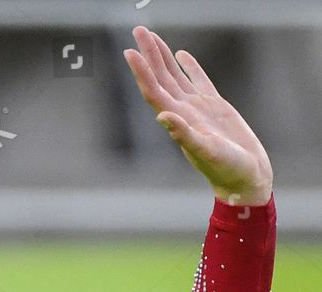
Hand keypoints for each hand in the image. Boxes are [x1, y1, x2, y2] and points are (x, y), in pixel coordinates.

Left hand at [124, 26, 272, 205]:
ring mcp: (197, 108)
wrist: (245, 178)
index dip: (141, 72)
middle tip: (138, 30)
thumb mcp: (205, 151)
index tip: (130, 52)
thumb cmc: (226, 169)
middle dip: (149, 54)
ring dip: (162, 57)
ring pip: (175, 76)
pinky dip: (189, 67)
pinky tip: (180, 55)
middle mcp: (183, 111)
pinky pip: (198, 80)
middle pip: (160, 77)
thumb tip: (164, 117)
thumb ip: (184, 135)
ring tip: (151, 37)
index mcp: (178, 119)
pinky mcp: (214, 106)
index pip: (154, 90)